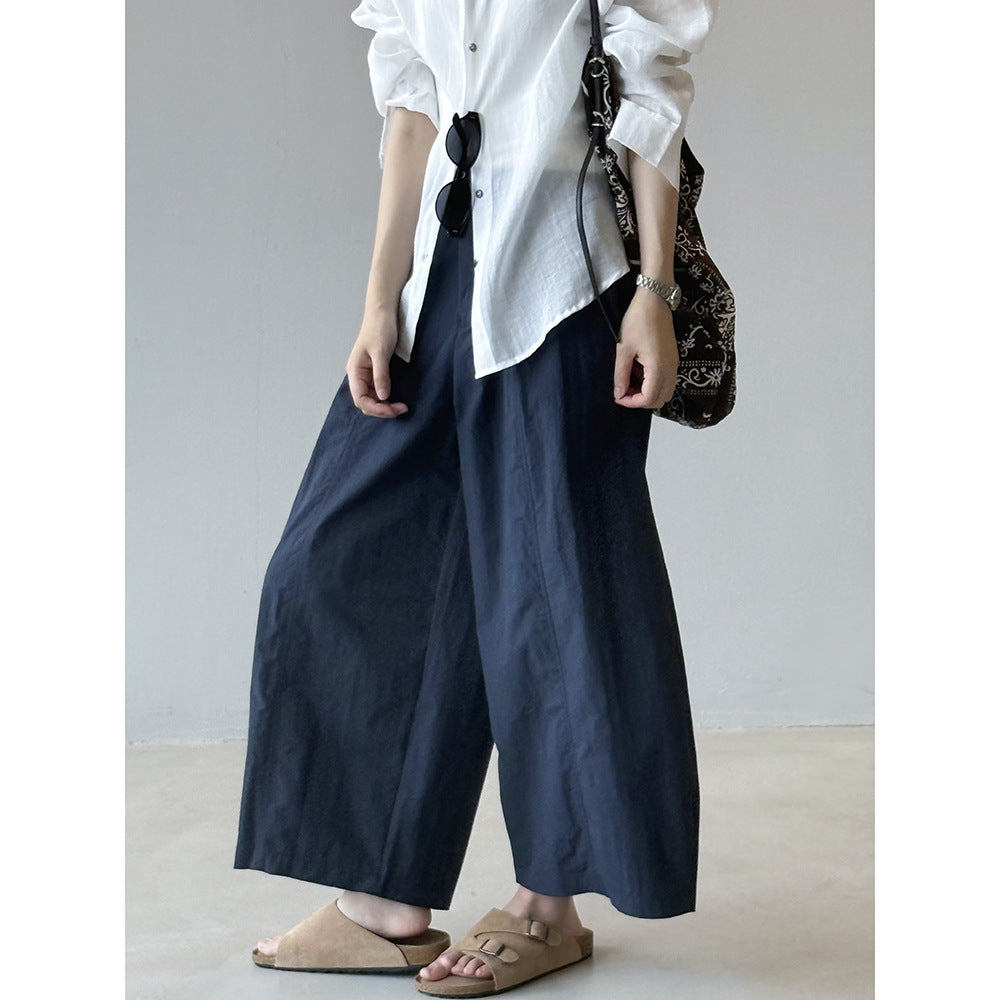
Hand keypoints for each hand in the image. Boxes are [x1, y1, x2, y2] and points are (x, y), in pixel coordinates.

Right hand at [346, 307, 408, 417]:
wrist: (383, 313)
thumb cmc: (379, 328)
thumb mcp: (381, 352)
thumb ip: (381, 375)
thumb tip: (383, 397)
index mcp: (355, 371)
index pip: (360, 399)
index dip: (376, 408)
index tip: (393, 409)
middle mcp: (358, 376)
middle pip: (366, 402)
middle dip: (382, 409)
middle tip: (402, 409)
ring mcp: (366, 375)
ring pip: (373, 399)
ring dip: (385, 406)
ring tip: (401, 406)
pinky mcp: (375, 372)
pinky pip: (379, 391)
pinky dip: (387, 398)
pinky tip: (397, 399)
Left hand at [612, 287, 679, 409]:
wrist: (654, 300)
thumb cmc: (638, 320)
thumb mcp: (624, 349)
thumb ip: (621, 374)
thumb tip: (618, 394)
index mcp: (659, 368)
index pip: (648, 399)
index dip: (631, 402)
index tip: (617, 395)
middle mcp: (671, 369)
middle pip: (659, 400)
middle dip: (640, 400)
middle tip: (623, 390)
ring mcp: (674, 364)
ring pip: (664, 392)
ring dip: (647, 392)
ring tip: (630, 380)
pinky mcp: (673, 359)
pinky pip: (666, 381)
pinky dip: (653, 383)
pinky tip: (639, 370)